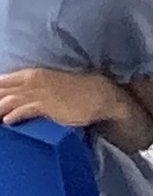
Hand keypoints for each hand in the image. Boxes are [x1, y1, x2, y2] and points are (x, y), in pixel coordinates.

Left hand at [0, 68, 119, 127]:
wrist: (99, 94)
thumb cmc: (73, 92)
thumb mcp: (48, 86)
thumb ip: (29, 91)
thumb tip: (10, 102)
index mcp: (30, 74)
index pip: (1, 82)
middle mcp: (32, 80)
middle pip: (0, 91)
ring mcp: (39, 92)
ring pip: (7, 100)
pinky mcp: (47, 104)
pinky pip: (24, 110)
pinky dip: (13, 116)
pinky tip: (8, 121)